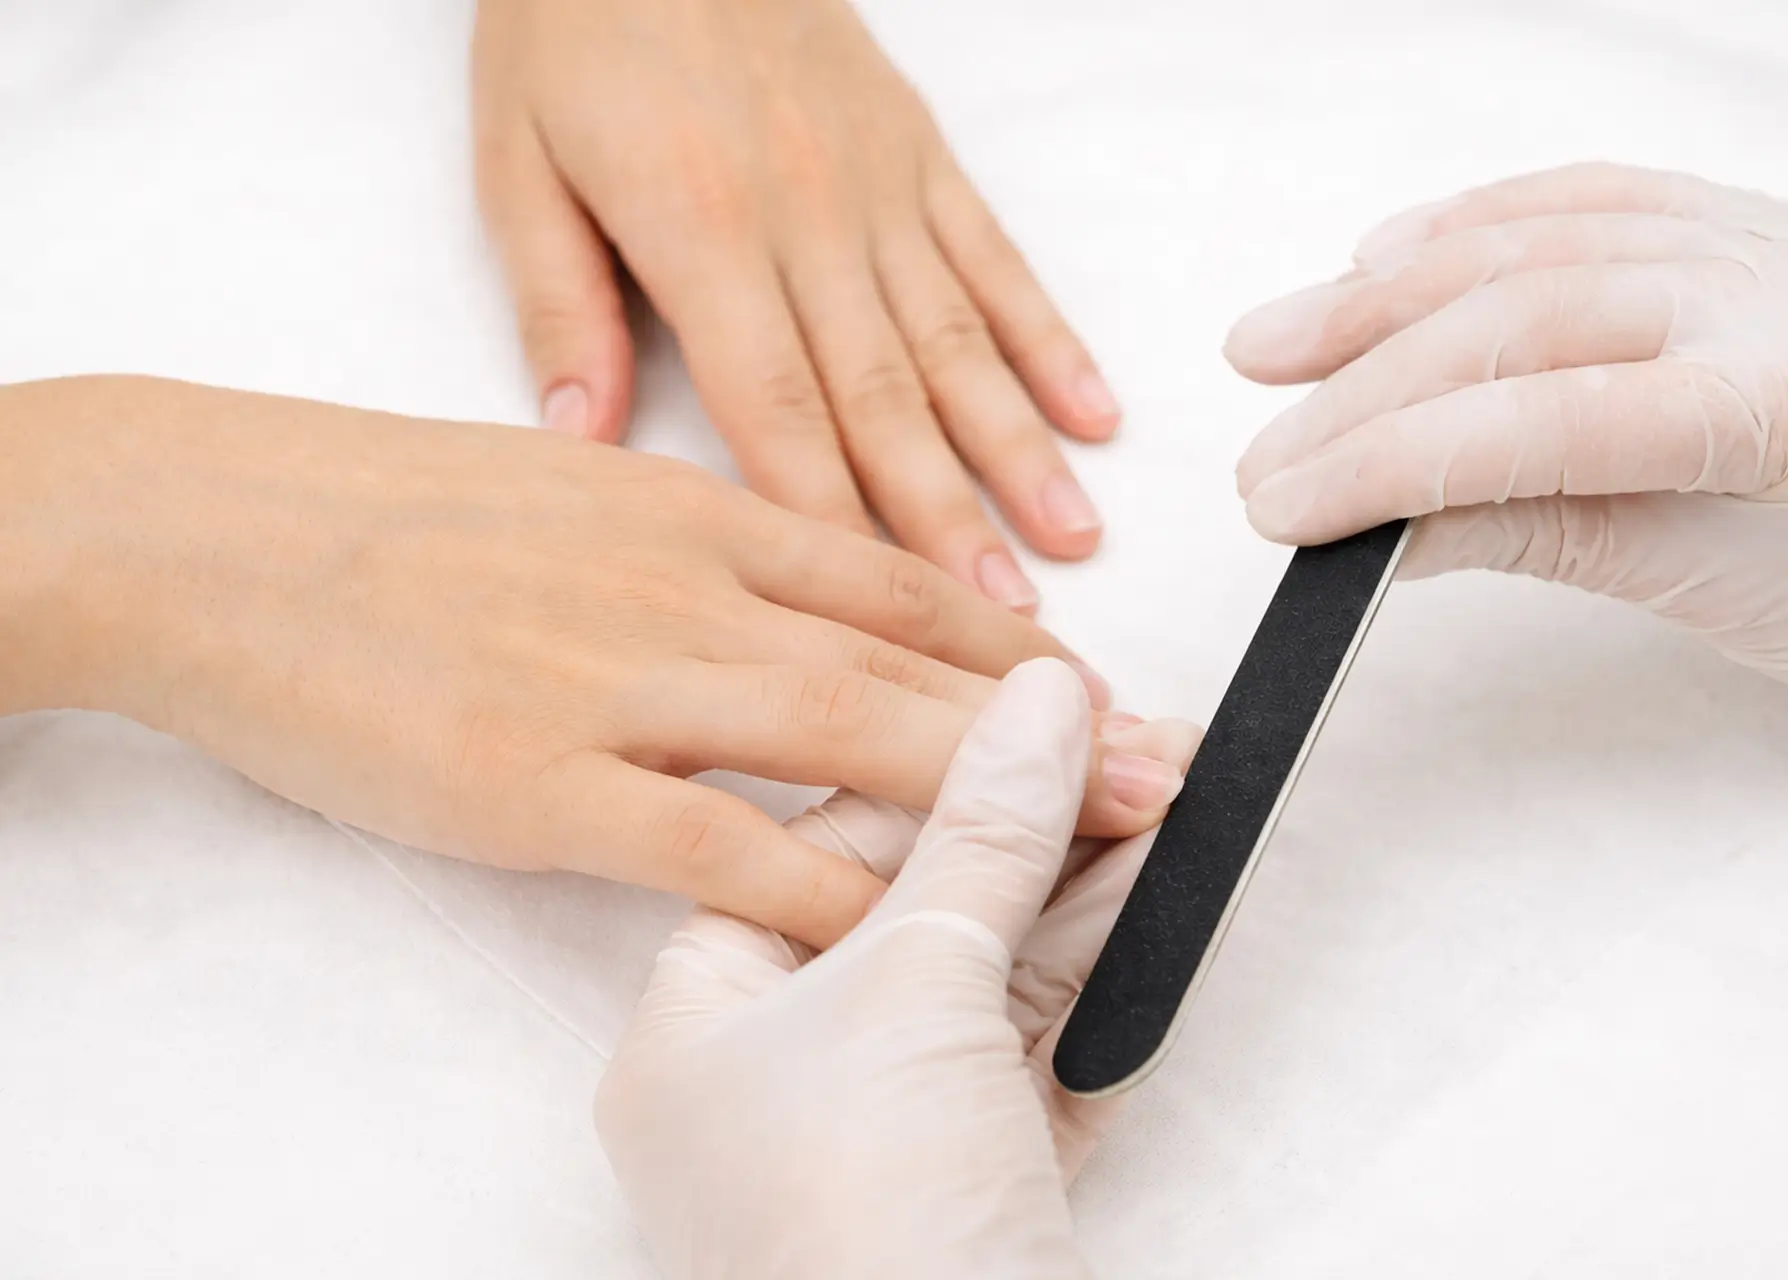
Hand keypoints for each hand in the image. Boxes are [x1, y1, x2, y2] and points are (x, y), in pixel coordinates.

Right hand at [0, 377, 1191, 947]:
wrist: (220, 534)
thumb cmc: (386, 516)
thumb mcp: (568, 489)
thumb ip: (689, 540)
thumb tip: (783, 583)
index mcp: (696, 509)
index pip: (897, 578)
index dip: (1017, 644)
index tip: (1104, 692)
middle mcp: (689, 585)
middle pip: (914, 659)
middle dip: (1056, 724)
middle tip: (1168, 766)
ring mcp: (623, 680)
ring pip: (852, 737)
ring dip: (993, 794)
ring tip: (1106, 834)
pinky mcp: (545, 779)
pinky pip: (723, 840)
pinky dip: (830, 880)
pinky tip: (911, 920)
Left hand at [472, 0, 1118, 612]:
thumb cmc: (576, 22)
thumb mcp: (516, 160)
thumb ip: (556, 302)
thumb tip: (579, 436)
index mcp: (698, 232)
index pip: (777, 410)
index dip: (833, 522)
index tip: (879, 616)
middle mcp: (805, 218)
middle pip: (886, 397)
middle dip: (946, 519)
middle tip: (1002, 620)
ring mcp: (875, 185)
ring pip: (958, 338)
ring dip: (1018, 446)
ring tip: (1069, 537)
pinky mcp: (918, 151)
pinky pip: (994, 256)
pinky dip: (1048, 337)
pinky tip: (1092, 410)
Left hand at [596, 660, 1194, 1279]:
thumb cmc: (860, 1227)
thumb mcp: (914, 988)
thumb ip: (984, 835)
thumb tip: (1037, 701)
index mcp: (705, 1030)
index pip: (818, 851)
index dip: (935, 772)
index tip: (1035, 713)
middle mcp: (787, 1086)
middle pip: (921, 909)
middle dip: (1037, 826)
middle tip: (1138, 750)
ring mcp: (891, 1146)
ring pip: (998, 978)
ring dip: (1090, 889)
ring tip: (1176, 794)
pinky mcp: (984, 1193)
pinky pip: (1047, 1055)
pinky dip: (1109, 981)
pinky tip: (1168, 899)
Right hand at [1226, 162, 1787, 720]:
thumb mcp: (1700, 589)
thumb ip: (1533, 533)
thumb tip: (1373, 529)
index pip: (1549, 415)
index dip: (1392, 460)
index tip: (1285, 507)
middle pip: (1523, 314)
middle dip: (1365, 389)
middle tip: (1268, 463)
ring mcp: (1766, 240)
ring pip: (1537, 239)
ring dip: (1385, 297)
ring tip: (1279, 352)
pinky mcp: (1740, 222)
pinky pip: (1587, 197)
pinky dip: (1471, 226)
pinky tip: (1384, 257)